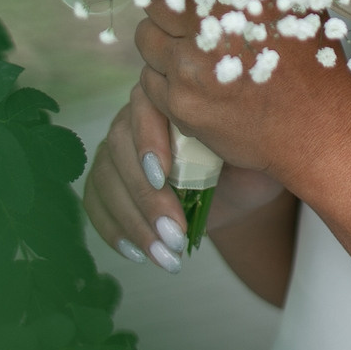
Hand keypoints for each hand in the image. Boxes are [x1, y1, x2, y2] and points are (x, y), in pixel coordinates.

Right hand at [81, 80, 294, 274]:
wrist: (241, 186)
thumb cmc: (251, 158)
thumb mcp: (255, 147)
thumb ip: (242, 138)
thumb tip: (246, 137)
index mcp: (170, 95)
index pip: (144, 104)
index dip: (147, 140)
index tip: (164, 176)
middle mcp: (136, 115)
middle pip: (119, 145)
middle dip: (145, 195)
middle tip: (174, 233)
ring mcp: (119, 149)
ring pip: (105, 177)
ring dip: (131, 220)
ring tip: (165, 254)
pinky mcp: (110, 179)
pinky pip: (95, 200)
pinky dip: (111, 228)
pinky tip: (137, 253)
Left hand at [132, 0, 350, 186]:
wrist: (318, 131)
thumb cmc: (313, 68)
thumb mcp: (292, 6)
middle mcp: (208, 27)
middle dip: (163, 3)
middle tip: (178, 15)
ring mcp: (189, 67)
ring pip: (146, 37)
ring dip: (160, 40)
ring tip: (185, 50)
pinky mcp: (180, 104)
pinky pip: (148, 79)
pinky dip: (164, 78)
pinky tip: (190, 82)